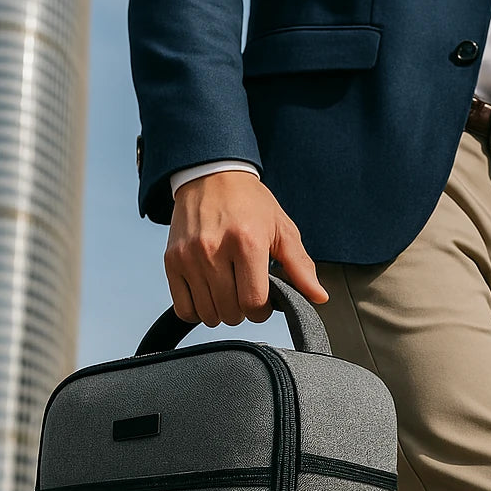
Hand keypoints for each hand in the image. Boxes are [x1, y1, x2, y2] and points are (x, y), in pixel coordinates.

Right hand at [165, 170, 326, 326]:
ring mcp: (189, 257)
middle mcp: (214, 250)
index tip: (263, 300)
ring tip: (227, 291)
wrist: (211, 176)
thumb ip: (300, 266)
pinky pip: (183, 308)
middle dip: (242, 311)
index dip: (262, 310)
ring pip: (207, 314)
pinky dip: (197, 310)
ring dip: (221, 311)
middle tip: (244, 291)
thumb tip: (319, 296)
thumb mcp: (282, 229)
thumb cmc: (249, 203)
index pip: (253, 303)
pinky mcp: (172, 261)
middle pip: (230, 312)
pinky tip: (208, 295)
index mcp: (247, 242)